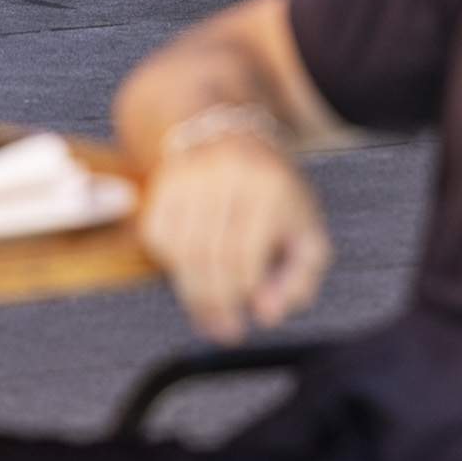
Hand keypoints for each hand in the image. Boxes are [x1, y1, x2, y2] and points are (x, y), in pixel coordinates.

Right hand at [141, 130, 331, 343]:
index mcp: (269, 189)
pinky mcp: (164, 180)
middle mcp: (226, 177)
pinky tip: (186, 274)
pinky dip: (168, 263)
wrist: (226, 128)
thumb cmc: (274, 192)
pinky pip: (156, 235)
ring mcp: (190, 176)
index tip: (241, 327)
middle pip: (208, 257)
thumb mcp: (305, 230)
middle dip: (212, 303)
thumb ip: (298, 278)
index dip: (240, 298)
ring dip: (189, 292)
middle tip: (219, 331)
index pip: (244, 258)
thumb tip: (267, 314)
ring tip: (204, 316)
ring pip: (180, 250)